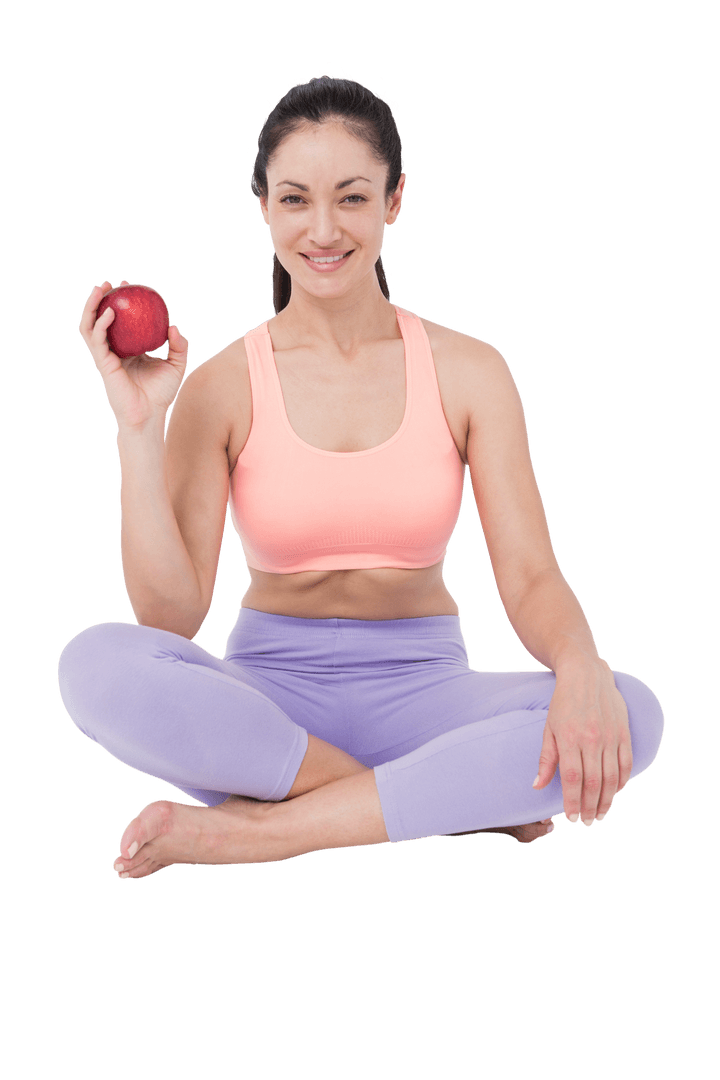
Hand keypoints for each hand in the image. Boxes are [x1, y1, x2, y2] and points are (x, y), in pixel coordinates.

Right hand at [79, 279, 189, 429]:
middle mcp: (115, 351)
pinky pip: (97, 340)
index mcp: (130, 349)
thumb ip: (180, 346)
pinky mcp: (103, 363)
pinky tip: (110, 313)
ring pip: (91, 327)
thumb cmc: (162, 393)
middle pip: (101, 320)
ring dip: (92, 307)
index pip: (122, 321)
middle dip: (101, 300)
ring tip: (99, 290)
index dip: (123, 303)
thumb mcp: (176, 366)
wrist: (149, 414)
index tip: (129, 286)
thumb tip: (174, 326)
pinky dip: (101, 324)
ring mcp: (106, 356)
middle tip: (109, 284)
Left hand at [533, 658, 632, 825]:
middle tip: (585, 822)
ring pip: (612, 778)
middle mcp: (592, 739)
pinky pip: (626, 764)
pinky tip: (615, 793)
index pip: (573, 779)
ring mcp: (611, 736)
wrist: (586, 675)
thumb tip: (537, 786)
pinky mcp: (623, 733)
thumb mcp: (549, 729)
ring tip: (599, 815)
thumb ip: (546, 759)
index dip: (573, 802)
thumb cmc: (563, 703)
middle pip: (594, 783)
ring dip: (607, 800)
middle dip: (590, 807)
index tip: (570, 818)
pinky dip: (622, 782)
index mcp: (570, 738)